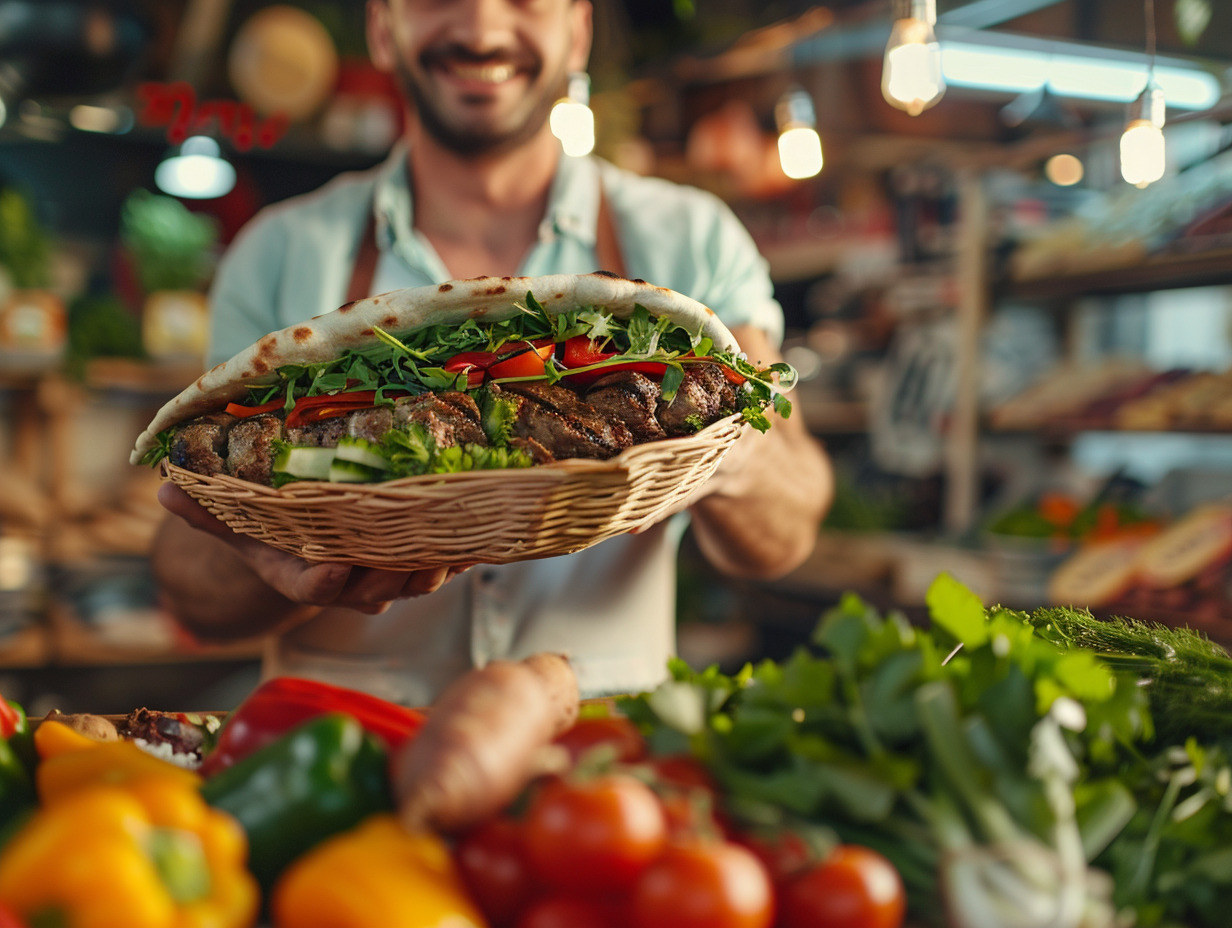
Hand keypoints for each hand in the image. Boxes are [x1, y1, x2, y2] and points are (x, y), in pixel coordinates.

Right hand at [157, 483, 469, 614]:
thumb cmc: (273, 531)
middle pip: (378, 585)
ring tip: (457, 535)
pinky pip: (445, 562)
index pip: (317, 585)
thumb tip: (167, 487)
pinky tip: (482, 529)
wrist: (311, 544)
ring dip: (438, 562)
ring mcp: (387, 577)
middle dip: (397, 569)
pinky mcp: (419, 562)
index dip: (330, 579)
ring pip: (417, 578)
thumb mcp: (237, 520)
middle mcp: (350, 584)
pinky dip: (464, 550)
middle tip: (415, 544)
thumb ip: (208, 508)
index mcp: (304, 575)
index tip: (338, 565)